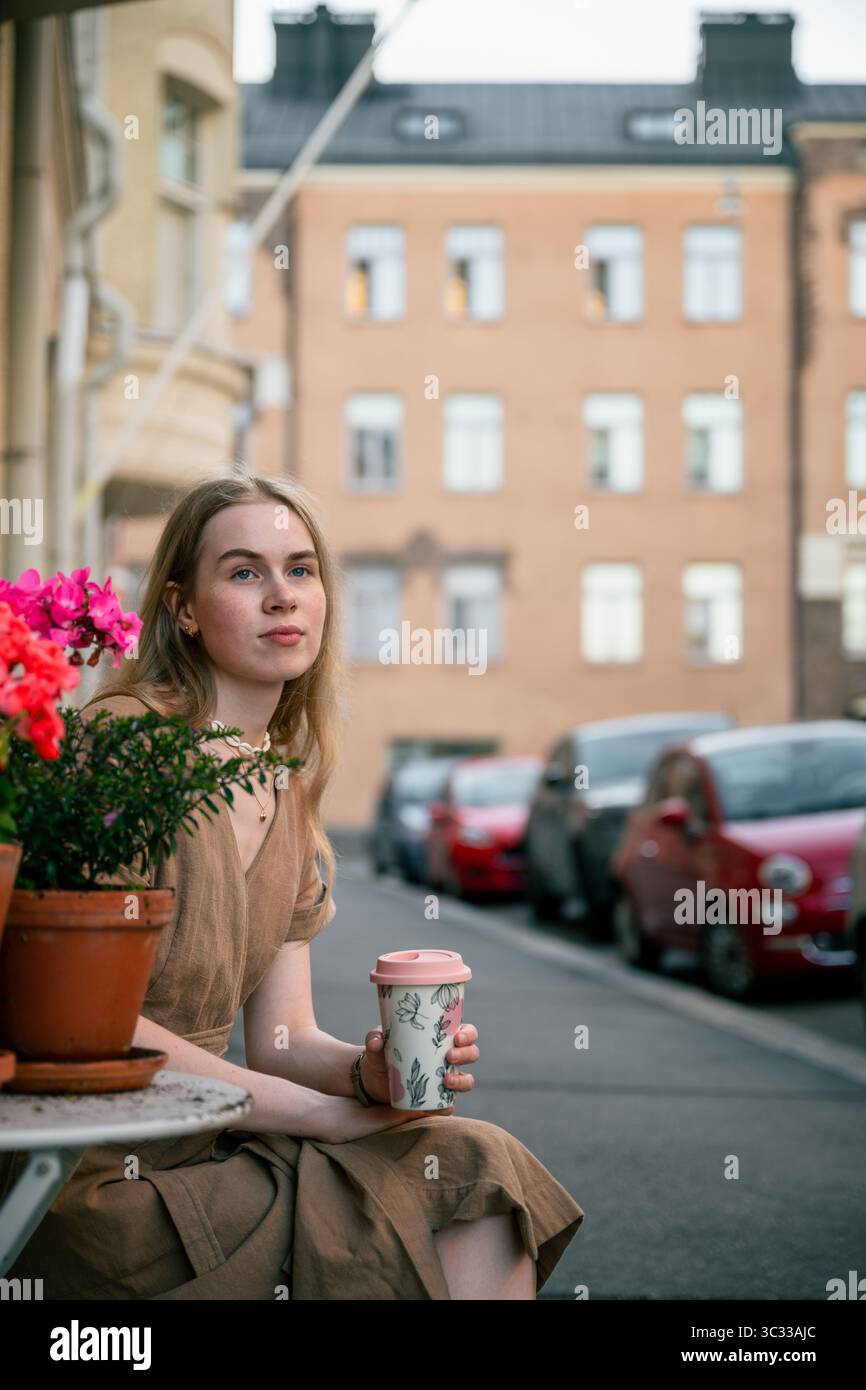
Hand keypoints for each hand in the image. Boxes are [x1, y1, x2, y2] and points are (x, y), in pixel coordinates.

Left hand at [360, 1022, 479, 1105]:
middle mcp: (448, 1058)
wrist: (372, 1079)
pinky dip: (448, 1107)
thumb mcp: (377, 1041)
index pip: (466, 1032)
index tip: (457, 1037)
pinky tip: (442, 1107)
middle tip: (449, 1056)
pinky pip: (449, 1105)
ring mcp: (445, 1080)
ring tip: (446, 1080)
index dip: (468, 1034)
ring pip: (467, 1080)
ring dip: (462, 1081)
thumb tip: (376, 1043)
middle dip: (466, 1054)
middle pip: (472, 1054)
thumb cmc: (381, 1052)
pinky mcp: (436, 1100)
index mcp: (441, 1038)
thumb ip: (375, 1038)